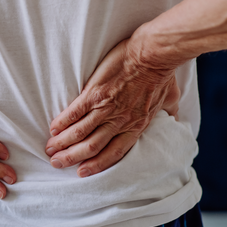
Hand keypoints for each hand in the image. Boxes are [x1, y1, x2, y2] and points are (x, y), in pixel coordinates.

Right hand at [45, 38, 179, 176]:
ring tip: (50, 149)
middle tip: (57, 163)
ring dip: (63, 143)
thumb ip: (169, 111)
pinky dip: (63, 122)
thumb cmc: (162, 74)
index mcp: (136, 126)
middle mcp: (119, 122)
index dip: (96, 165)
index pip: (114, 153)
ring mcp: (105, 108)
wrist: (153, 54)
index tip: (82, 172)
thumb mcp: (170, 98)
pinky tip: (53, 128)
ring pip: (80, 133)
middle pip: (92, 147)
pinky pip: (75, 113)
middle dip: (72, 157)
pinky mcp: (94, 93)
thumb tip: (176, 118)